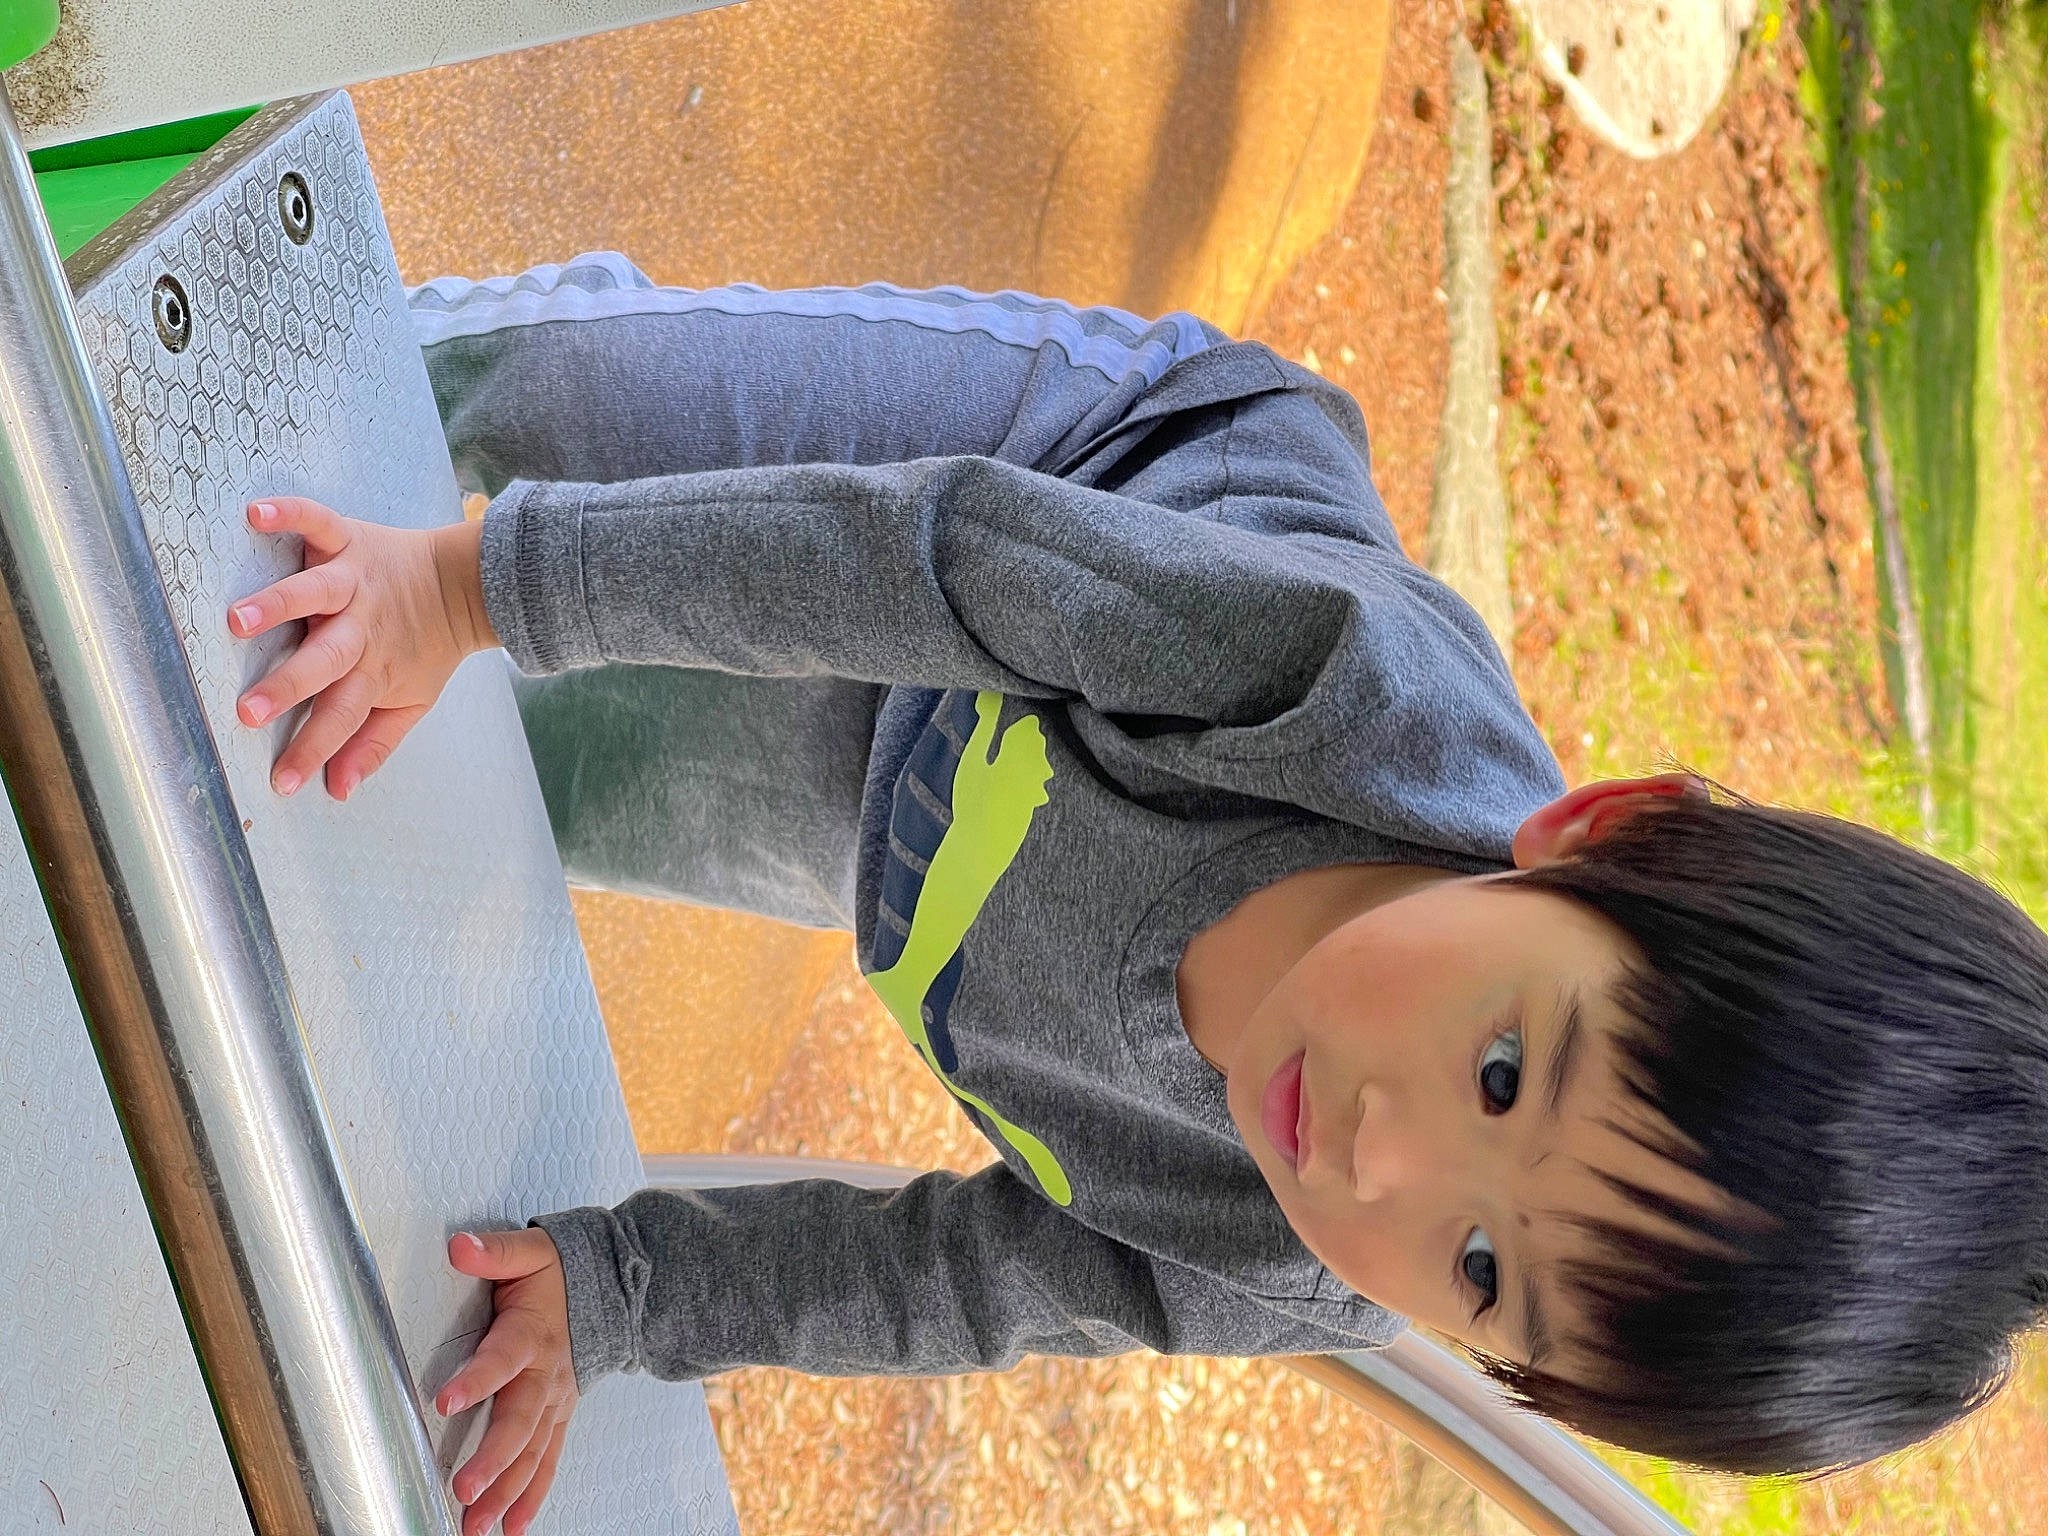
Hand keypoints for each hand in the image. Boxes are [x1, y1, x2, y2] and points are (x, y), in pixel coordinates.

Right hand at [227, 497, 497, 799]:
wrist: (465, 584)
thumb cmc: (425, 647)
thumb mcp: (411, 702)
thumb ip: (373, 744)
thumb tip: (337, 790)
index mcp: (372, 669)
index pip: (339, 717)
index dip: (312, 750)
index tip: (281, 782)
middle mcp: (360, 627)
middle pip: (324, 661)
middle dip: (287, 687)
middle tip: (248, 710)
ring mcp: (353, 581)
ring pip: (314, 594)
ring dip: (278, 606)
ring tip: (239, 620)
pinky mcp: (349, 539)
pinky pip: (317, 523)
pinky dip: (289, 515)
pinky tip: (255, 513)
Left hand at [438, 1229, 579, 1535]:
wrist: (615, 1288)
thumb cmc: (563, 1271)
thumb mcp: (530, 1250)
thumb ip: (494, 1251)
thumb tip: (459, 1246)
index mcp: (532, 1334)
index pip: (501, 1359)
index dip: (476, 1380)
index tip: (446, 1402)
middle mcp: (546, 1375)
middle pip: (520, 1423)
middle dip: (494, 1462)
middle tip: (465, 1491)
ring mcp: (556, 1401)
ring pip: (533, 1453)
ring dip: (507, 1491)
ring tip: (477, 1524)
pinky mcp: (559, 1416)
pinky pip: (547, 1462)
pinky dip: (532, 1496)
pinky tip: (512, 1526)